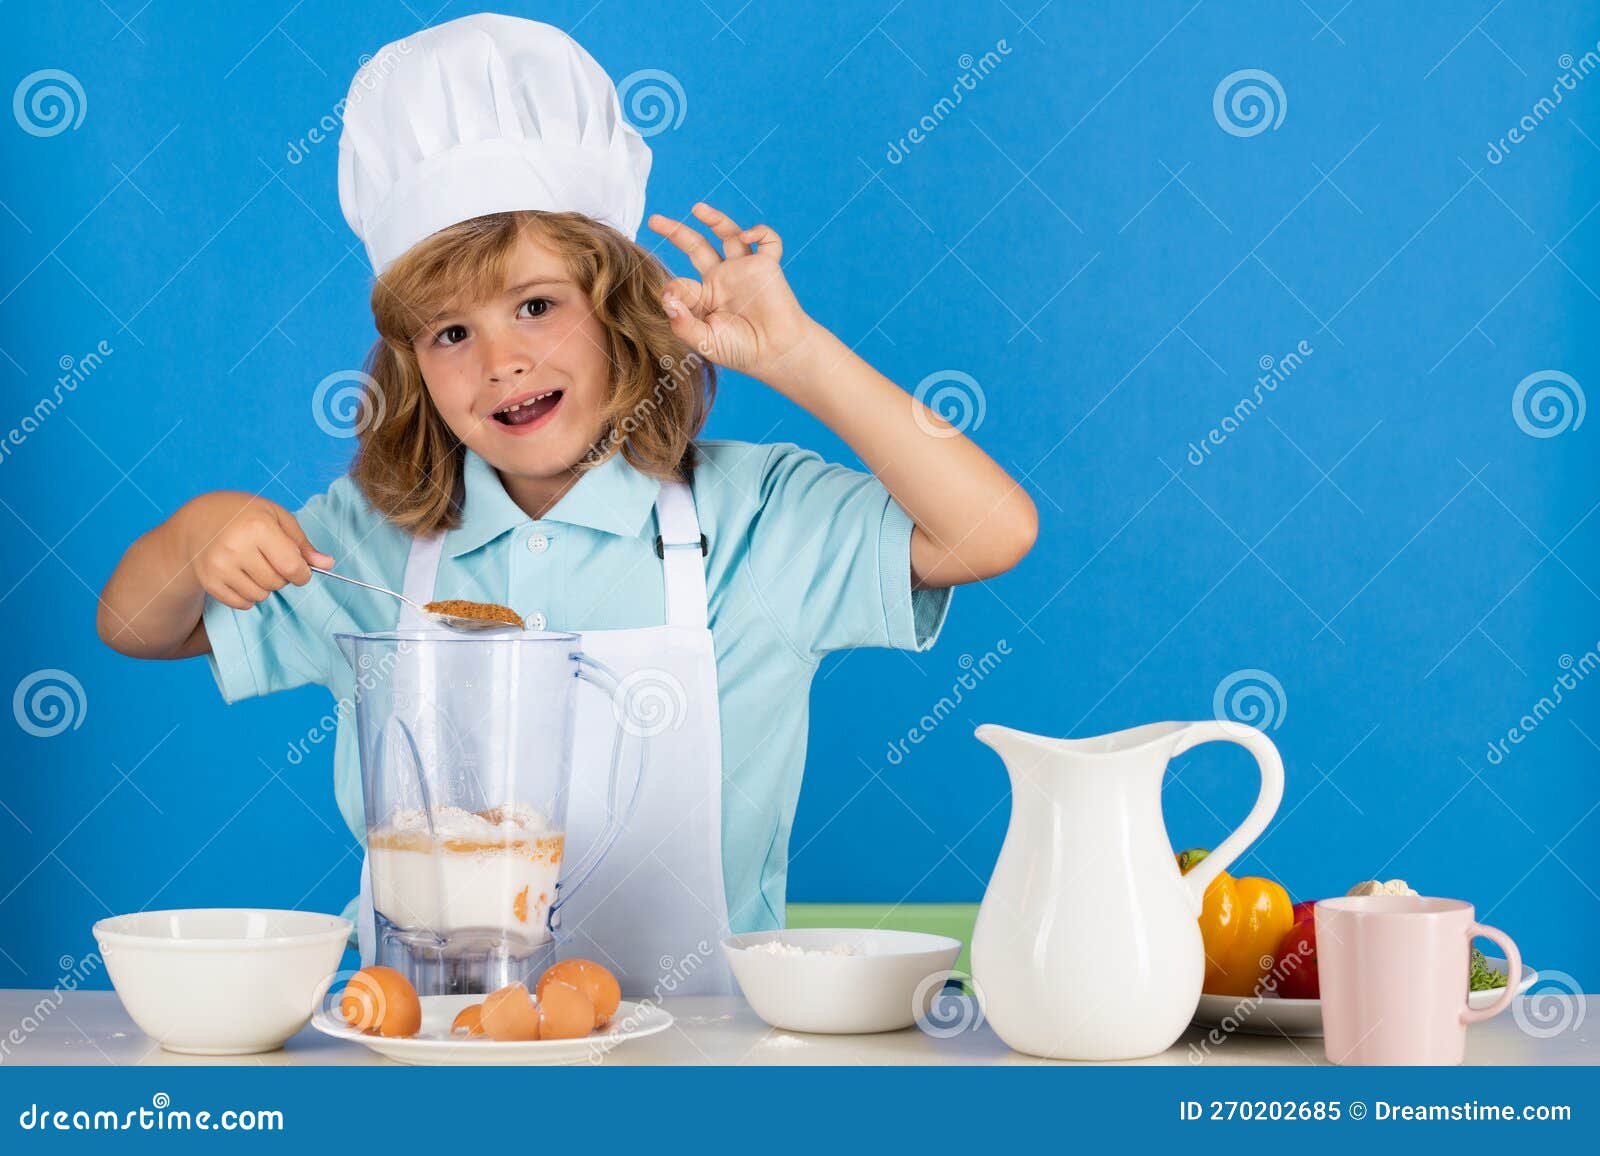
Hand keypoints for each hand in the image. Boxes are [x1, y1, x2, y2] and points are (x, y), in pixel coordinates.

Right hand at [181, 492, 333, 609]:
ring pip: (260, 596)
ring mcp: (219, 566)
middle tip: (270, 559)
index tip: (300, 569)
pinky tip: (241, 575)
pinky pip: (242, 604)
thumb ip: (303, 544)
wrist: (199, 520)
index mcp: (257, 527)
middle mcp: (235, 548)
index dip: (303, 573)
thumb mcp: (277, 518)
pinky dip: (248, 595)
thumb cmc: (246, 515)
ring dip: (265, 587)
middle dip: (282, 576)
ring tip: (254, 565)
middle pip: (277, 583)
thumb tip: (328, 564)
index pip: (292, 567)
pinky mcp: (208, 582)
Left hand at [646, 203, 816, 383]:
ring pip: (727, 234)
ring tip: (697, 208)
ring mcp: (744, 270)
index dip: (674, 290)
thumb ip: (683, 324)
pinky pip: (767, 241)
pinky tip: (746, 237)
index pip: (681, 283)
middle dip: (675, 231)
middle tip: (654, 220)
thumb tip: (666, 299)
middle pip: (696, 246)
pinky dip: (759, 232)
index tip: (673, 301)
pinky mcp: (767, 266)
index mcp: (705, 297)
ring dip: (714, 218)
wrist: (777, 353)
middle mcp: (722, 279)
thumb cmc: (742, 351)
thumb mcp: (705, 342)